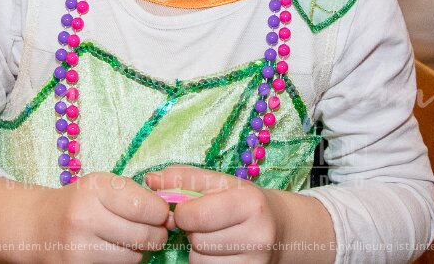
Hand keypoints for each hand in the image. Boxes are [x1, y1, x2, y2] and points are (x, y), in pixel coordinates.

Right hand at [34, 172, 170, 263]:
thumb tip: (169, 215)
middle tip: (156, 230)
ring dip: (141, 250)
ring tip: (132, 239)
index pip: (145, 207)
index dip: (161, 213)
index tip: (161, 213)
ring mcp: (79, 248)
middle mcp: (85, 218)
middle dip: (157, 234)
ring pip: (134, 257)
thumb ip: (134, 195)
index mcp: (95, 189)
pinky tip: (117, 249)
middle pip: (143, 236)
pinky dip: (125, 260)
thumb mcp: (102, 185)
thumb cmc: (78, 201)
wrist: (38, 225)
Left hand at [145, 166, 280, 263]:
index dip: (183, 212)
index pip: (195, 216)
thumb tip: (151, 179)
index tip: (189, 207)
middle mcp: (257, 237)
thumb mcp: (221, 182)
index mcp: (250, 204)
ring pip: (199, 261)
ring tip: (216, 236)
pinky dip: (207, 262)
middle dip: (194, 231)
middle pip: (196, 241)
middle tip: (208, 222)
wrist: (282, 230)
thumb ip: (184, 178)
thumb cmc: (245, 202)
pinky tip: (221, 252)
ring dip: (199, 249)